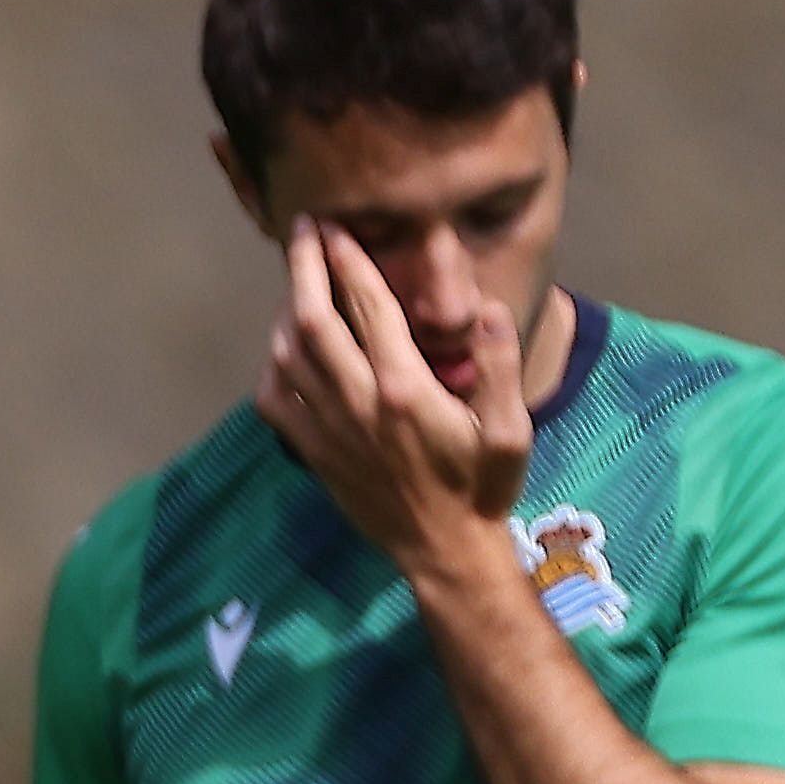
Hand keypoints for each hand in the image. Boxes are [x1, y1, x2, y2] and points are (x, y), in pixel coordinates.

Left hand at [254, 217, 529, 574]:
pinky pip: (276, 400)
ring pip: (288, 354)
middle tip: (303, 230)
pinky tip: (286, 349)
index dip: (348, 259)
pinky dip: (273, 366)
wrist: (447, 556)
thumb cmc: (484, 489)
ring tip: (299, 282)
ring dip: (287, 310)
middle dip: (304, 266)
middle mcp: (359, 404)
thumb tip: (485, 309)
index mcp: (406, 389)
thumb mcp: (511, 431)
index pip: (368, 306)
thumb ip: (501, 367)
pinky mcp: (315, 456)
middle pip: (313, 319)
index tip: (336, 227)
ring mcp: (330, 431)